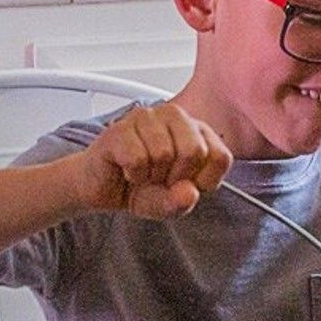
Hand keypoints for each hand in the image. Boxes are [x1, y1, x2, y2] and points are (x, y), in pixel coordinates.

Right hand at [76, 103, 231, 219]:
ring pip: (163, 154)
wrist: (100, 188)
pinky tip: (127, 171)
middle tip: (160, 179)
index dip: (203, 181)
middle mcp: (173, 116)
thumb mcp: (168, 204)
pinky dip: (133, 174)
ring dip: (150, 176)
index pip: (220, 156)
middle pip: (194, 151)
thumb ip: (182, 202)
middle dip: (175, 177)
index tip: (184, 184)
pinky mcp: (120, 128)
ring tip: (142, 174)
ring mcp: (145, 118)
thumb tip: (189, 192)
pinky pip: (137, 158)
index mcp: (195, 130)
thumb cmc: (138, 187)